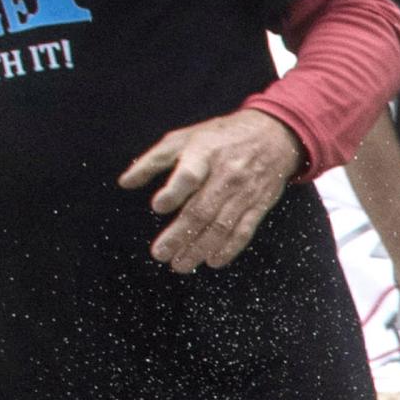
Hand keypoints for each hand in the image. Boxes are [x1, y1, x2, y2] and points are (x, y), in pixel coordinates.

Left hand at [118, 108, 303, 272]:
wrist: (274, 134)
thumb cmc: (222, 136)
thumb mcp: (185, 138)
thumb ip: (153, 160)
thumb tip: (125, 182)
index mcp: (205, 154)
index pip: (189, 175)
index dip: (174, 192)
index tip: (158, 207)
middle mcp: (226, 175)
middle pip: (202, 210)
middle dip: (180, 235)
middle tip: (160, 254)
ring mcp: (244, 192)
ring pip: (221, 226)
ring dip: (199, 248)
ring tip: (180, 264)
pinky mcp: (259, 205)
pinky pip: (244, 230)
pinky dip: (229, 249)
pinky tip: (213, 261)